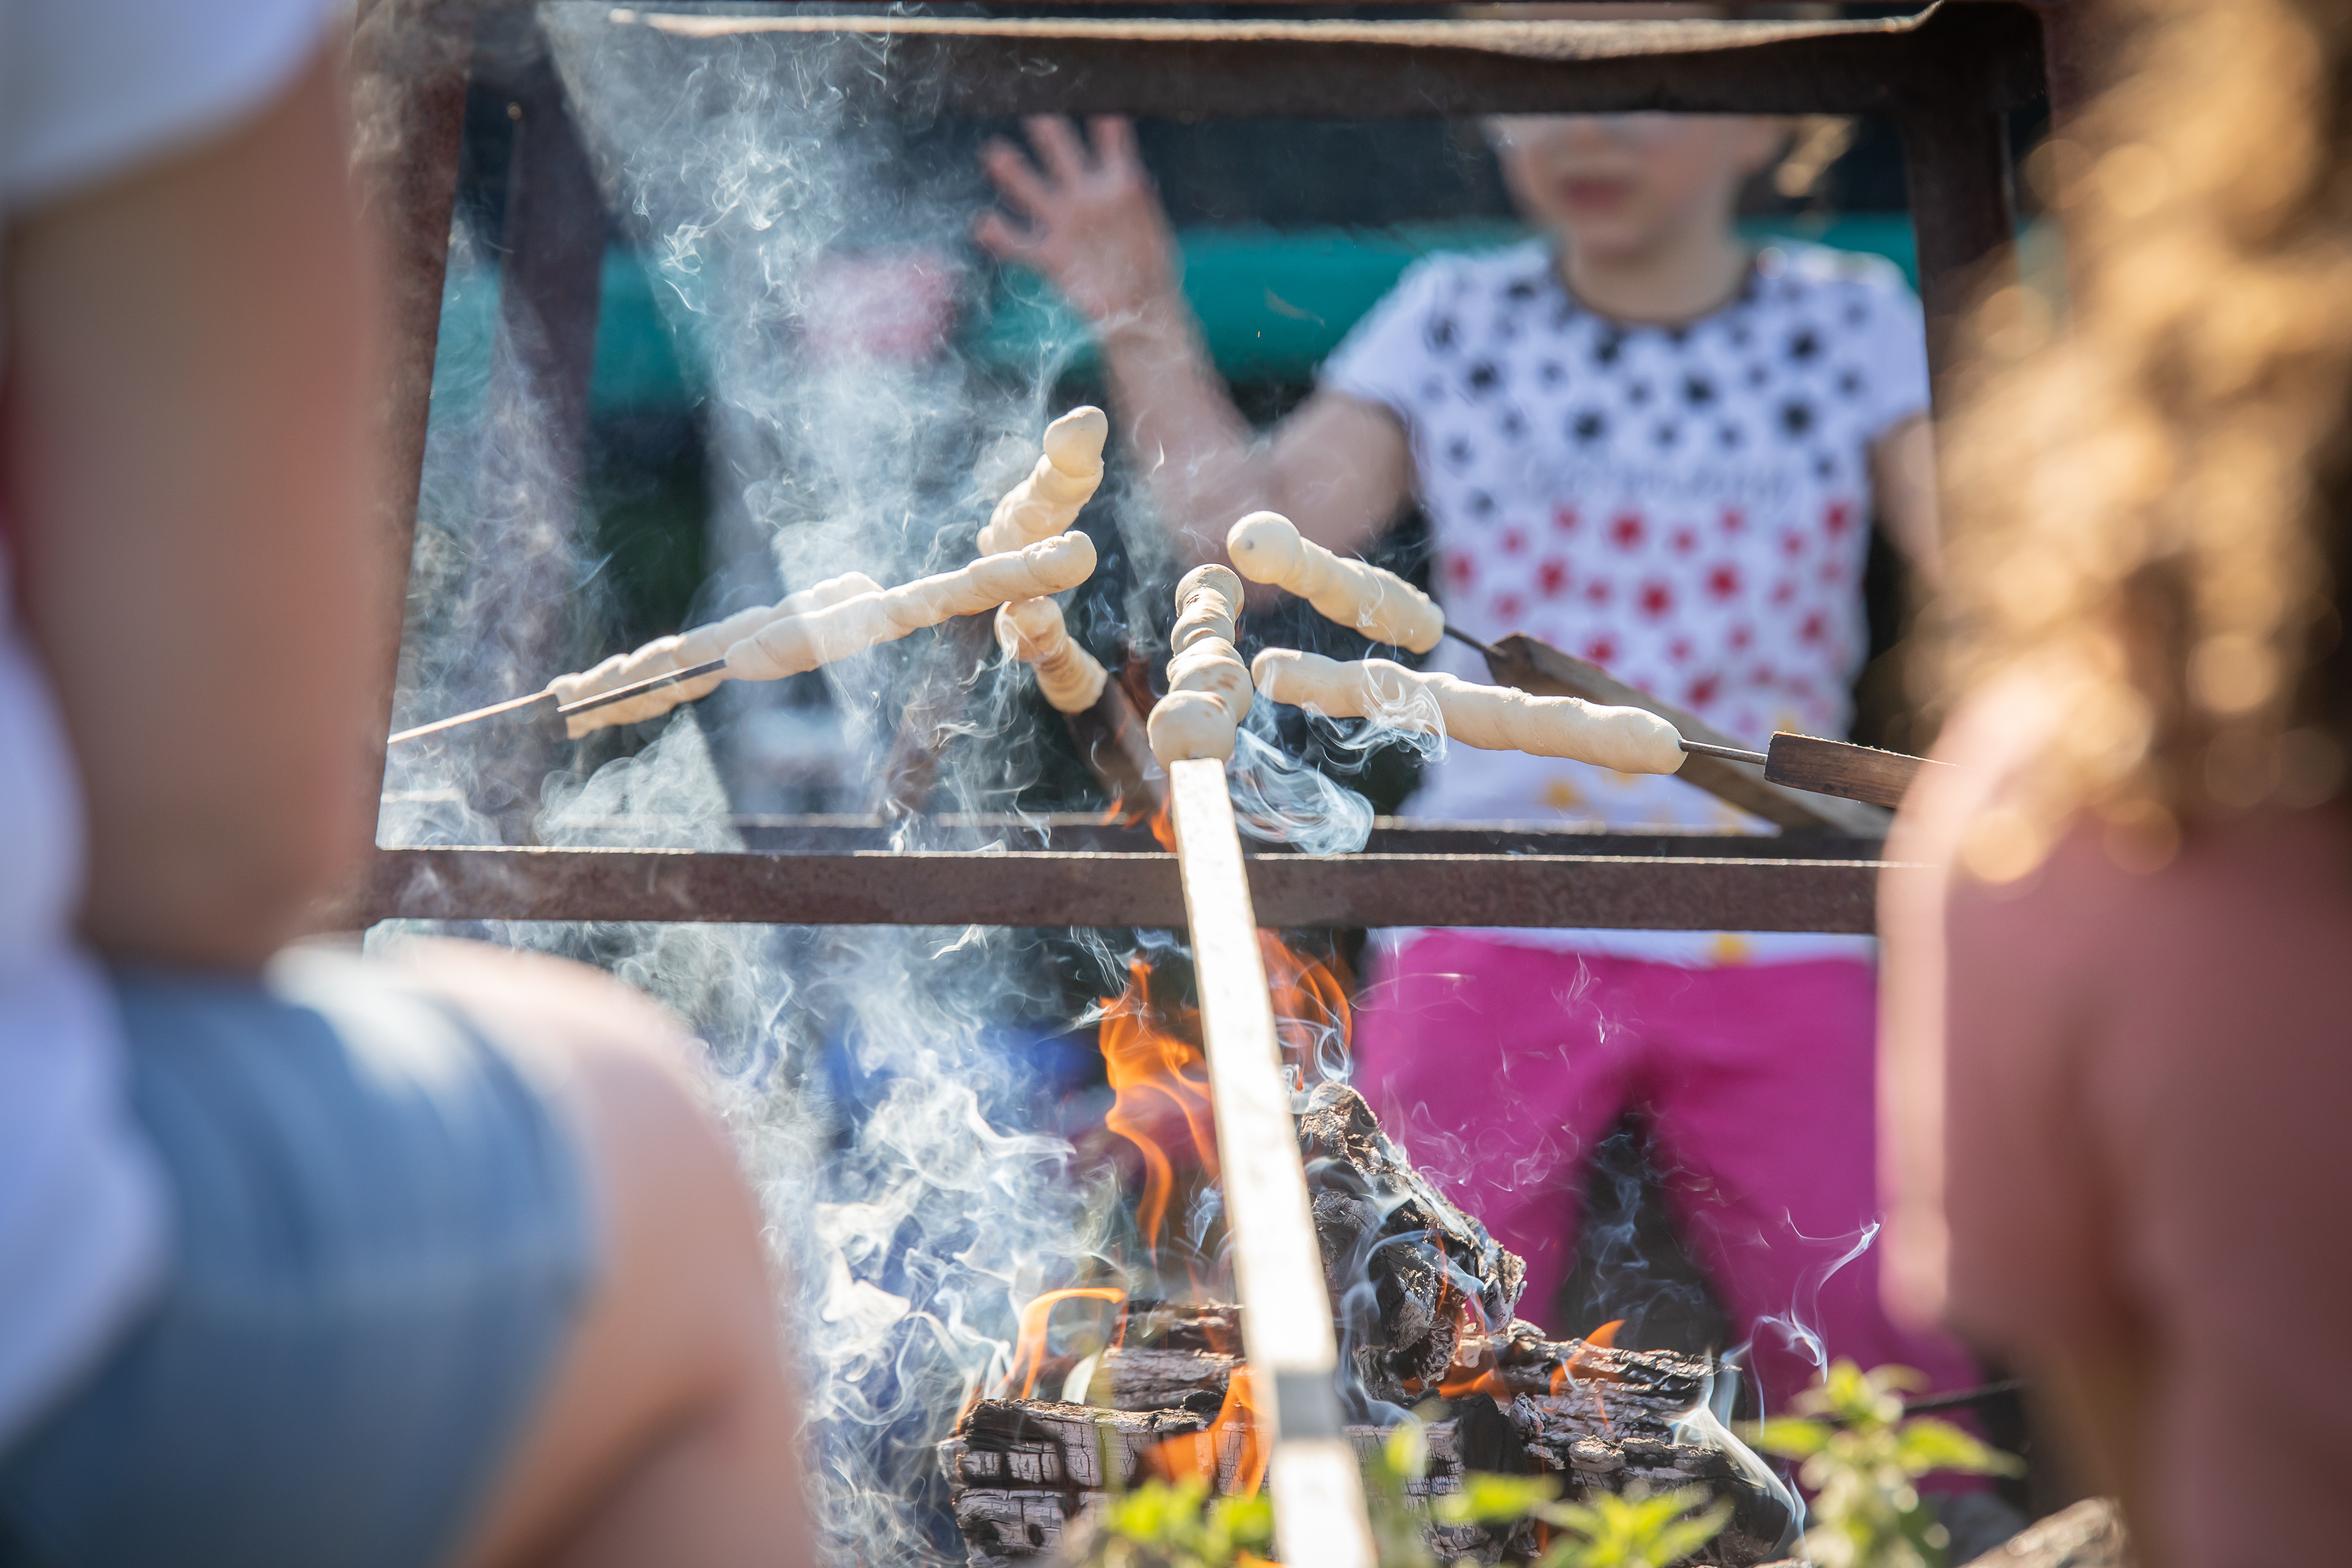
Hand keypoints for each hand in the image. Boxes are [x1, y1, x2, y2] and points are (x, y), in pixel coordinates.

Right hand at [976, 116, 1180, 333]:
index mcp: (1118, 181)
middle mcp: (1086, 195)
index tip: (1092, 102)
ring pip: (1033, 190)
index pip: (1109, 138)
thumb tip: (1128, 160)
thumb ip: (1134, 192)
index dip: (1100, 119)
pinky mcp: (1052, 257)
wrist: (1143, 307)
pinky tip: (984, 225)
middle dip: (1047, 133)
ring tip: (995, 154)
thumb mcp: (1151, 223)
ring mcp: (1065, 224)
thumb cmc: (1152, 263)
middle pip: (1060, 154)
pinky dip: (1000, 236)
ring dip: (1013, 173)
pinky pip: (1019, 244)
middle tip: (1036, 114)